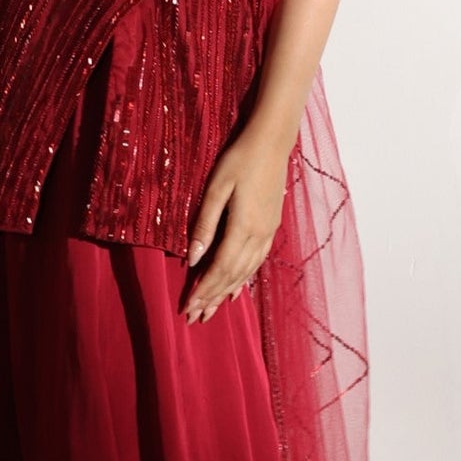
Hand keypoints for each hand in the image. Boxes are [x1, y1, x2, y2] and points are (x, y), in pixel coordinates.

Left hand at [183, 128, 289, 323]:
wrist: (272, 142)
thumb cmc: (239, 160)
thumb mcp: (216, 189)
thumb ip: (204, 224)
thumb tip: (192, 258)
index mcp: (243, 227)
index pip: (220, 269)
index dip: (204, 291)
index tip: (188, 308)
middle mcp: (259, 235)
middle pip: (233, 276)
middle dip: (213, 299)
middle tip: (195, 319)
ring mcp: (268, 232)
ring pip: (246, 272)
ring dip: (227, 293)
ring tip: (212, 310)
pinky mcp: (271, 227)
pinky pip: (257, 262)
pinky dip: (244, 279)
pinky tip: (237, 289)